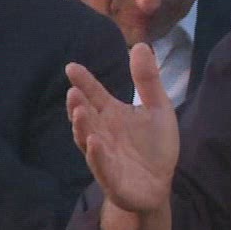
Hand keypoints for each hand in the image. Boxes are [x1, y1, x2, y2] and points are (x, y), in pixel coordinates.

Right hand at [66, 43, 177, 214]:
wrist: (159, 184)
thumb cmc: (153, 146)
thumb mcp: (158, 108)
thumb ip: (148, 80)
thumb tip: (141, 45)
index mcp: (111, 114)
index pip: (94, 94)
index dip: (84, 82)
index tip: (71, 67)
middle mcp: (102, 133)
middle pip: (86, 117)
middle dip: (78, 105)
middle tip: (73, 91)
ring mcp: (104, 156)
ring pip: (88, 140)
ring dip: (82, 128)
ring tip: (79, 112)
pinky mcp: (112, 179)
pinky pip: (101, 166)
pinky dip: (97, 155)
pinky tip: (94, 142)